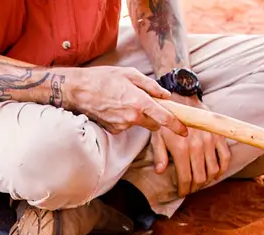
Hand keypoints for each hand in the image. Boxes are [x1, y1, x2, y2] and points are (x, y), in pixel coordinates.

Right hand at [62, 66, 188, 135]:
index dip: (177, 125)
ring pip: (139, 123)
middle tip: (147, 102)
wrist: (78, 91)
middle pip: (154, 124)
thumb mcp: (130, 74)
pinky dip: (125, 118)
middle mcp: (132, 117)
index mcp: (139, 102)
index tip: (185, 131)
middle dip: (155, 116)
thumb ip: (151, 86)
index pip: (164, 118)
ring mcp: (122, 125)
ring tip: (123, 100)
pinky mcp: (113, 130)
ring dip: (138, 115)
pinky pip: (126, 125)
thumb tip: (165, 96)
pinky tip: (115, 107)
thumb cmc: (103, 78)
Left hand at [151, 96, 231, 196]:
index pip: (185, 178)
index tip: (182, 192)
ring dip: (207, 180)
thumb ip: (159, 155)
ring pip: (213, 171)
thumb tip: (160, 171)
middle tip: (190, 189)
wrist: (183, 99)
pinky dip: (222, 168)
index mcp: (180, 148)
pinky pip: (225, 158)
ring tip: (200, 181)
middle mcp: (197, 147)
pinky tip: (215, 172)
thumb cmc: (167, 119)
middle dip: (194, 187)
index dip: (184, 189)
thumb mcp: (157, 136)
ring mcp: (210, 142)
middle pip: (200, 178)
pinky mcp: (218, 137)